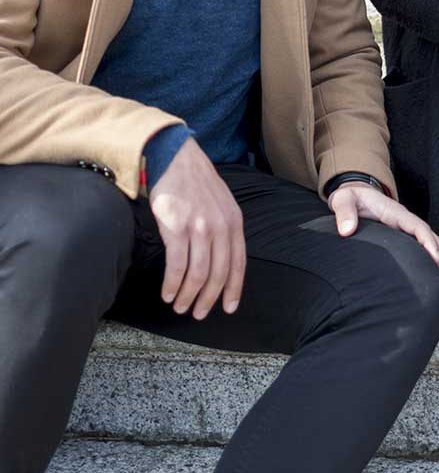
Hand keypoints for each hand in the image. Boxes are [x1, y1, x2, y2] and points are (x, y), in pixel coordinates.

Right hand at [149, 138, 245, 319]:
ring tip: (179, 306)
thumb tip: (222, 257)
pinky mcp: (177, 228)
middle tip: (197, 314)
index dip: (233, 289)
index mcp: (234, 221)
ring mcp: (200, 227)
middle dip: (208, 299)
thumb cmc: (195, 182)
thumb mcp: (221, 203)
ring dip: (188, 296)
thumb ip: (224, 227)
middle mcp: (221, 226)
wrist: (175, 158)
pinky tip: (167, 293)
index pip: (238, 263)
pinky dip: (172, 285)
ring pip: (198, 275)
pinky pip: (177, 266)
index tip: (228, 308)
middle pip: (218, 273)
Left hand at [329, 183, 438, 287]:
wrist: (354, 193)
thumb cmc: (351, 197)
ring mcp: (404, 228)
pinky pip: (420, 247)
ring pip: (430, 243)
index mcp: (394, 213)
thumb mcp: (344, 199)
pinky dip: (430, 261)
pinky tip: (430, 277)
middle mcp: (404, 220)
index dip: (428, 242)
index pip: (418, 227)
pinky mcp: (401, 236)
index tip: (435, 259)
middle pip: (431, 237)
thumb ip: (344, 212)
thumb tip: (347, 231)